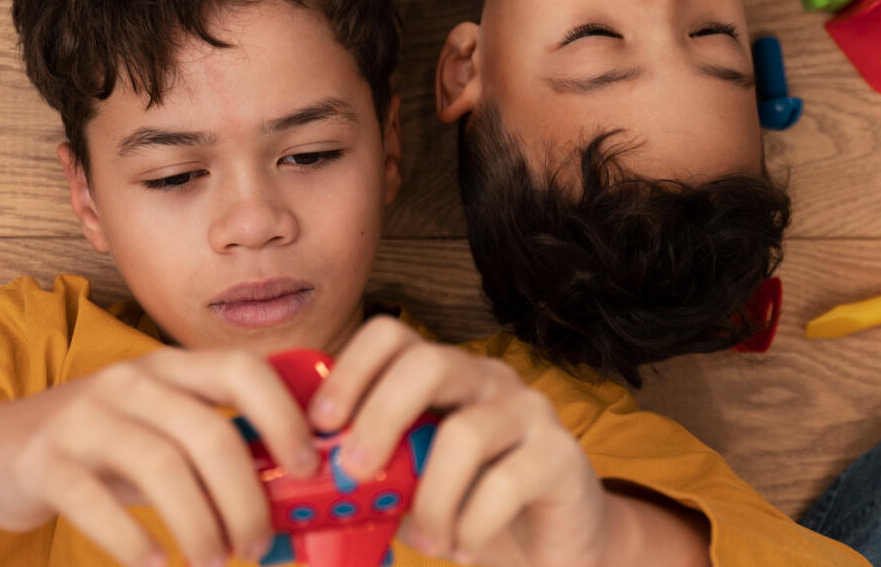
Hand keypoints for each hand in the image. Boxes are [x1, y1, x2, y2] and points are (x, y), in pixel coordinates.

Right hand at [0, 348, 317, 566]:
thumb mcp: (157, 429)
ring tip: (213, 561)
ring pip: (160, 465)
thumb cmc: (99, 446)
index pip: (242, 369)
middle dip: (245, 497)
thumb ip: (215, 444)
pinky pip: (96, 500)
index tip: (306, 470)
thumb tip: (294, 491)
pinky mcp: (46, 461)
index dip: (285, 416)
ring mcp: (83, 418)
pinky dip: (134, 540)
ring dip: (199, 525)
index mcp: (167, 368)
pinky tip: (156, 564)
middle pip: (207, 431)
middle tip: (257, 544)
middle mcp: (128, 382)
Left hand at [308, 318, 625, 566]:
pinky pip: (506, 483)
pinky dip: (471, 524)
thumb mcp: (414, 480)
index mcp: (443, 374)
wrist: (553, 546)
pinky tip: (462, 548)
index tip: (321, 424)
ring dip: (431, 498)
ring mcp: (530, 411)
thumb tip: (317, 472)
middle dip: (379, 418)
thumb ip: (377, 465)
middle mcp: (487, 378)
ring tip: (424, 540)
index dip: (350, 371)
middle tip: (354, 473)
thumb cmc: (469, 506)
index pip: (390, 335)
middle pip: (427, 363)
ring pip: (465, 433)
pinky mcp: (563, 455)